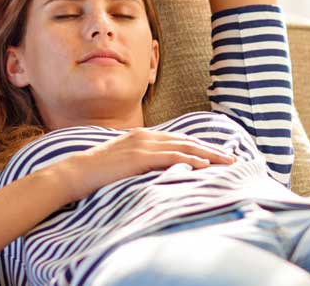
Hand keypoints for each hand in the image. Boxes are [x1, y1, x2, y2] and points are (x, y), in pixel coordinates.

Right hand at [54, 128, 236, 202]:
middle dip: (212, 150)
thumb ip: (141, 161)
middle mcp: (146, 136)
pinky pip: (170, 157)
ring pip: (184, 147)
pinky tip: (205, 166)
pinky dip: (190, 160)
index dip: (201, 147)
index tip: (219, 155)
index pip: (179, 140)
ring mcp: (142, 145)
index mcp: (143, 136)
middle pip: (187, 141)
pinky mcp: (139, 157)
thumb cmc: (97, 171)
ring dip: (208, 155)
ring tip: (227, 163)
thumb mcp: (122, 161)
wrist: (76, 172)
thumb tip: (158, 171)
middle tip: (233, 159)